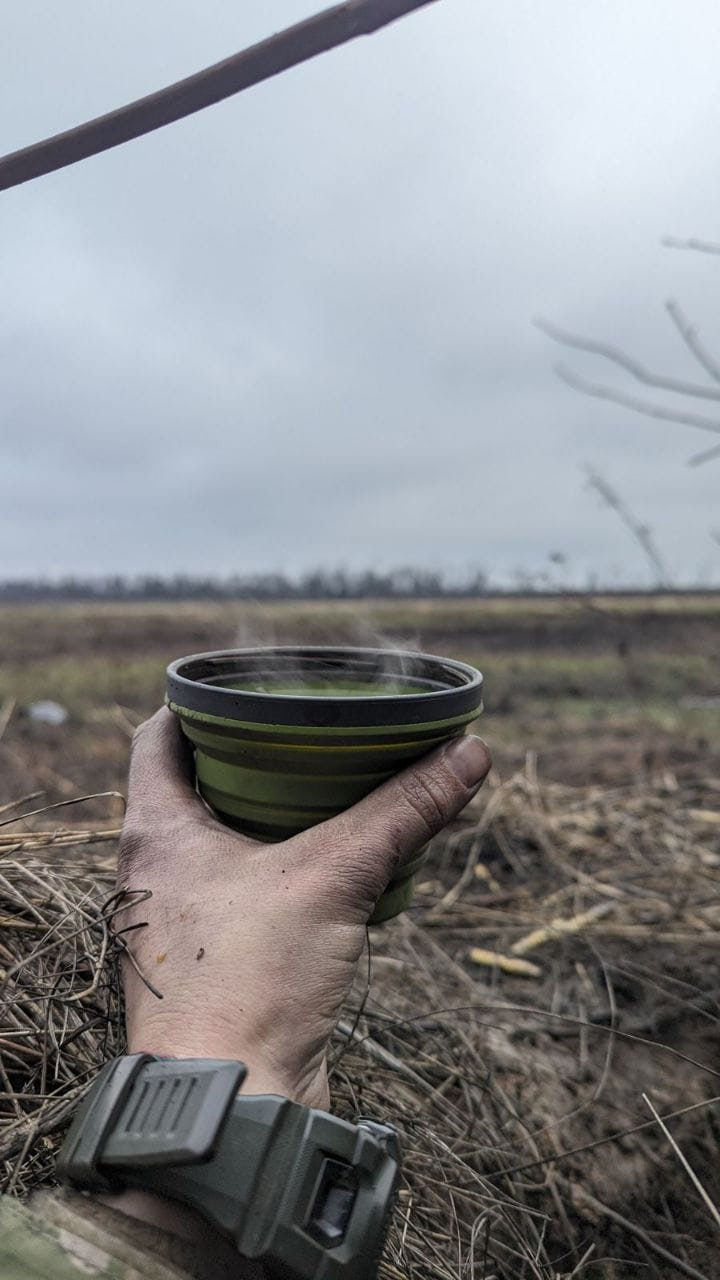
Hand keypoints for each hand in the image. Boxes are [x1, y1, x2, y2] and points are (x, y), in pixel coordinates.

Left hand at [117, 707, 490, 1108]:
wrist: (235, 1106)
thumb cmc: (250, 984)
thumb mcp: (334, 875)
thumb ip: (402, 811)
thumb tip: (469, 751)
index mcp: (156, 833)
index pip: (159, 738)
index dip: (199, 703)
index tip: (249, 685)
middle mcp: (155, 875)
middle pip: (193, 788)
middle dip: (248, 756)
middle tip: (305, 731)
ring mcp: (181, 925)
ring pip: (222, 846)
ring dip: (270, 818)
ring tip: (329, 790)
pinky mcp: (215, 966)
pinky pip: (246, 896)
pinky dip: (283, 871)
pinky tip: (333, 869)